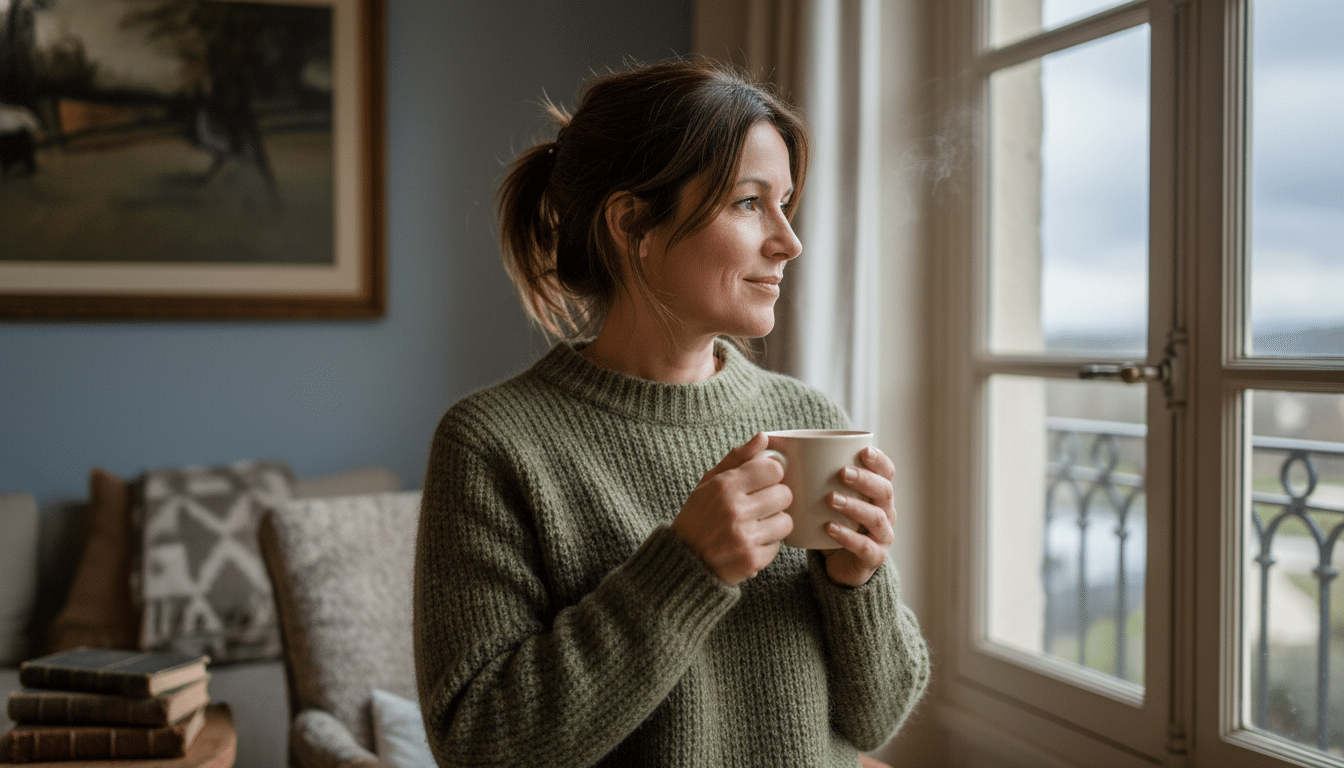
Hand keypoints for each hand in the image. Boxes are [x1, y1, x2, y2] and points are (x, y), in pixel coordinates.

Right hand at [671, 433, 793, 585]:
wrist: (683, 561)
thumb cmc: (698, 516)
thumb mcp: (709, 482)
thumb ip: (737, 458)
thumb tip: (763, 437)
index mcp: (724, 486)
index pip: (773, 469)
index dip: (771, 474)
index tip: (763, 481)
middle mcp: (735, 510)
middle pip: (785, 494)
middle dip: (775, 499)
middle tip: (760, 505)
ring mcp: (744, 537)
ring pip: (786, 521)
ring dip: (774, 523)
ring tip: (756, 525)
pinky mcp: (752, 560)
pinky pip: (778, 546)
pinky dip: (767, 545)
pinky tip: (750, 543)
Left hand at [820, 446, 897, 586]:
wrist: (837, 564)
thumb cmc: (830, 521)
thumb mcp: (822, 496)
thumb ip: (806, 471)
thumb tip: (771, 442)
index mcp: (877, 493)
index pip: (887, 472)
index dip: (879, 461)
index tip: (863, 451)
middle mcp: (885, 512)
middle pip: (884, 491)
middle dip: (865, 480)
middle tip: (842, 473)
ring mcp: (881, 536)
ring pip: (876, 518)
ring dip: (854, 506)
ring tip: (831, 499)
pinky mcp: (873, 558)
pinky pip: (864, 546)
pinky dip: (847, 536)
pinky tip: (829, 528)